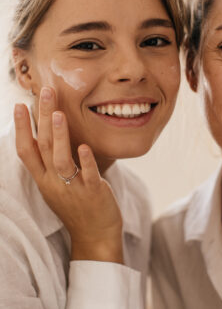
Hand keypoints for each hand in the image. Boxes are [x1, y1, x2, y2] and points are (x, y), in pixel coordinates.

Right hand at [14, 87, 122, 262]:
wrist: (94, 236)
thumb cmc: (77, 206)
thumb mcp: (57, 185)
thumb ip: (51, 163)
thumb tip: (49, 135)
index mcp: (44, 180)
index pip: (26, 152)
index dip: (22, 129)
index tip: (20, 105)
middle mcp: (54, 183)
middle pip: (44, 148)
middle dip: (43, 119)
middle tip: (45, 92)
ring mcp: (73, 189)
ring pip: (61, 160)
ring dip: (60, 136)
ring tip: (59, 114)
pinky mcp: (93, 194)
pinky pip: (88, 176)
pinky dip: (85, 161)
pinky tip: (85, 147)